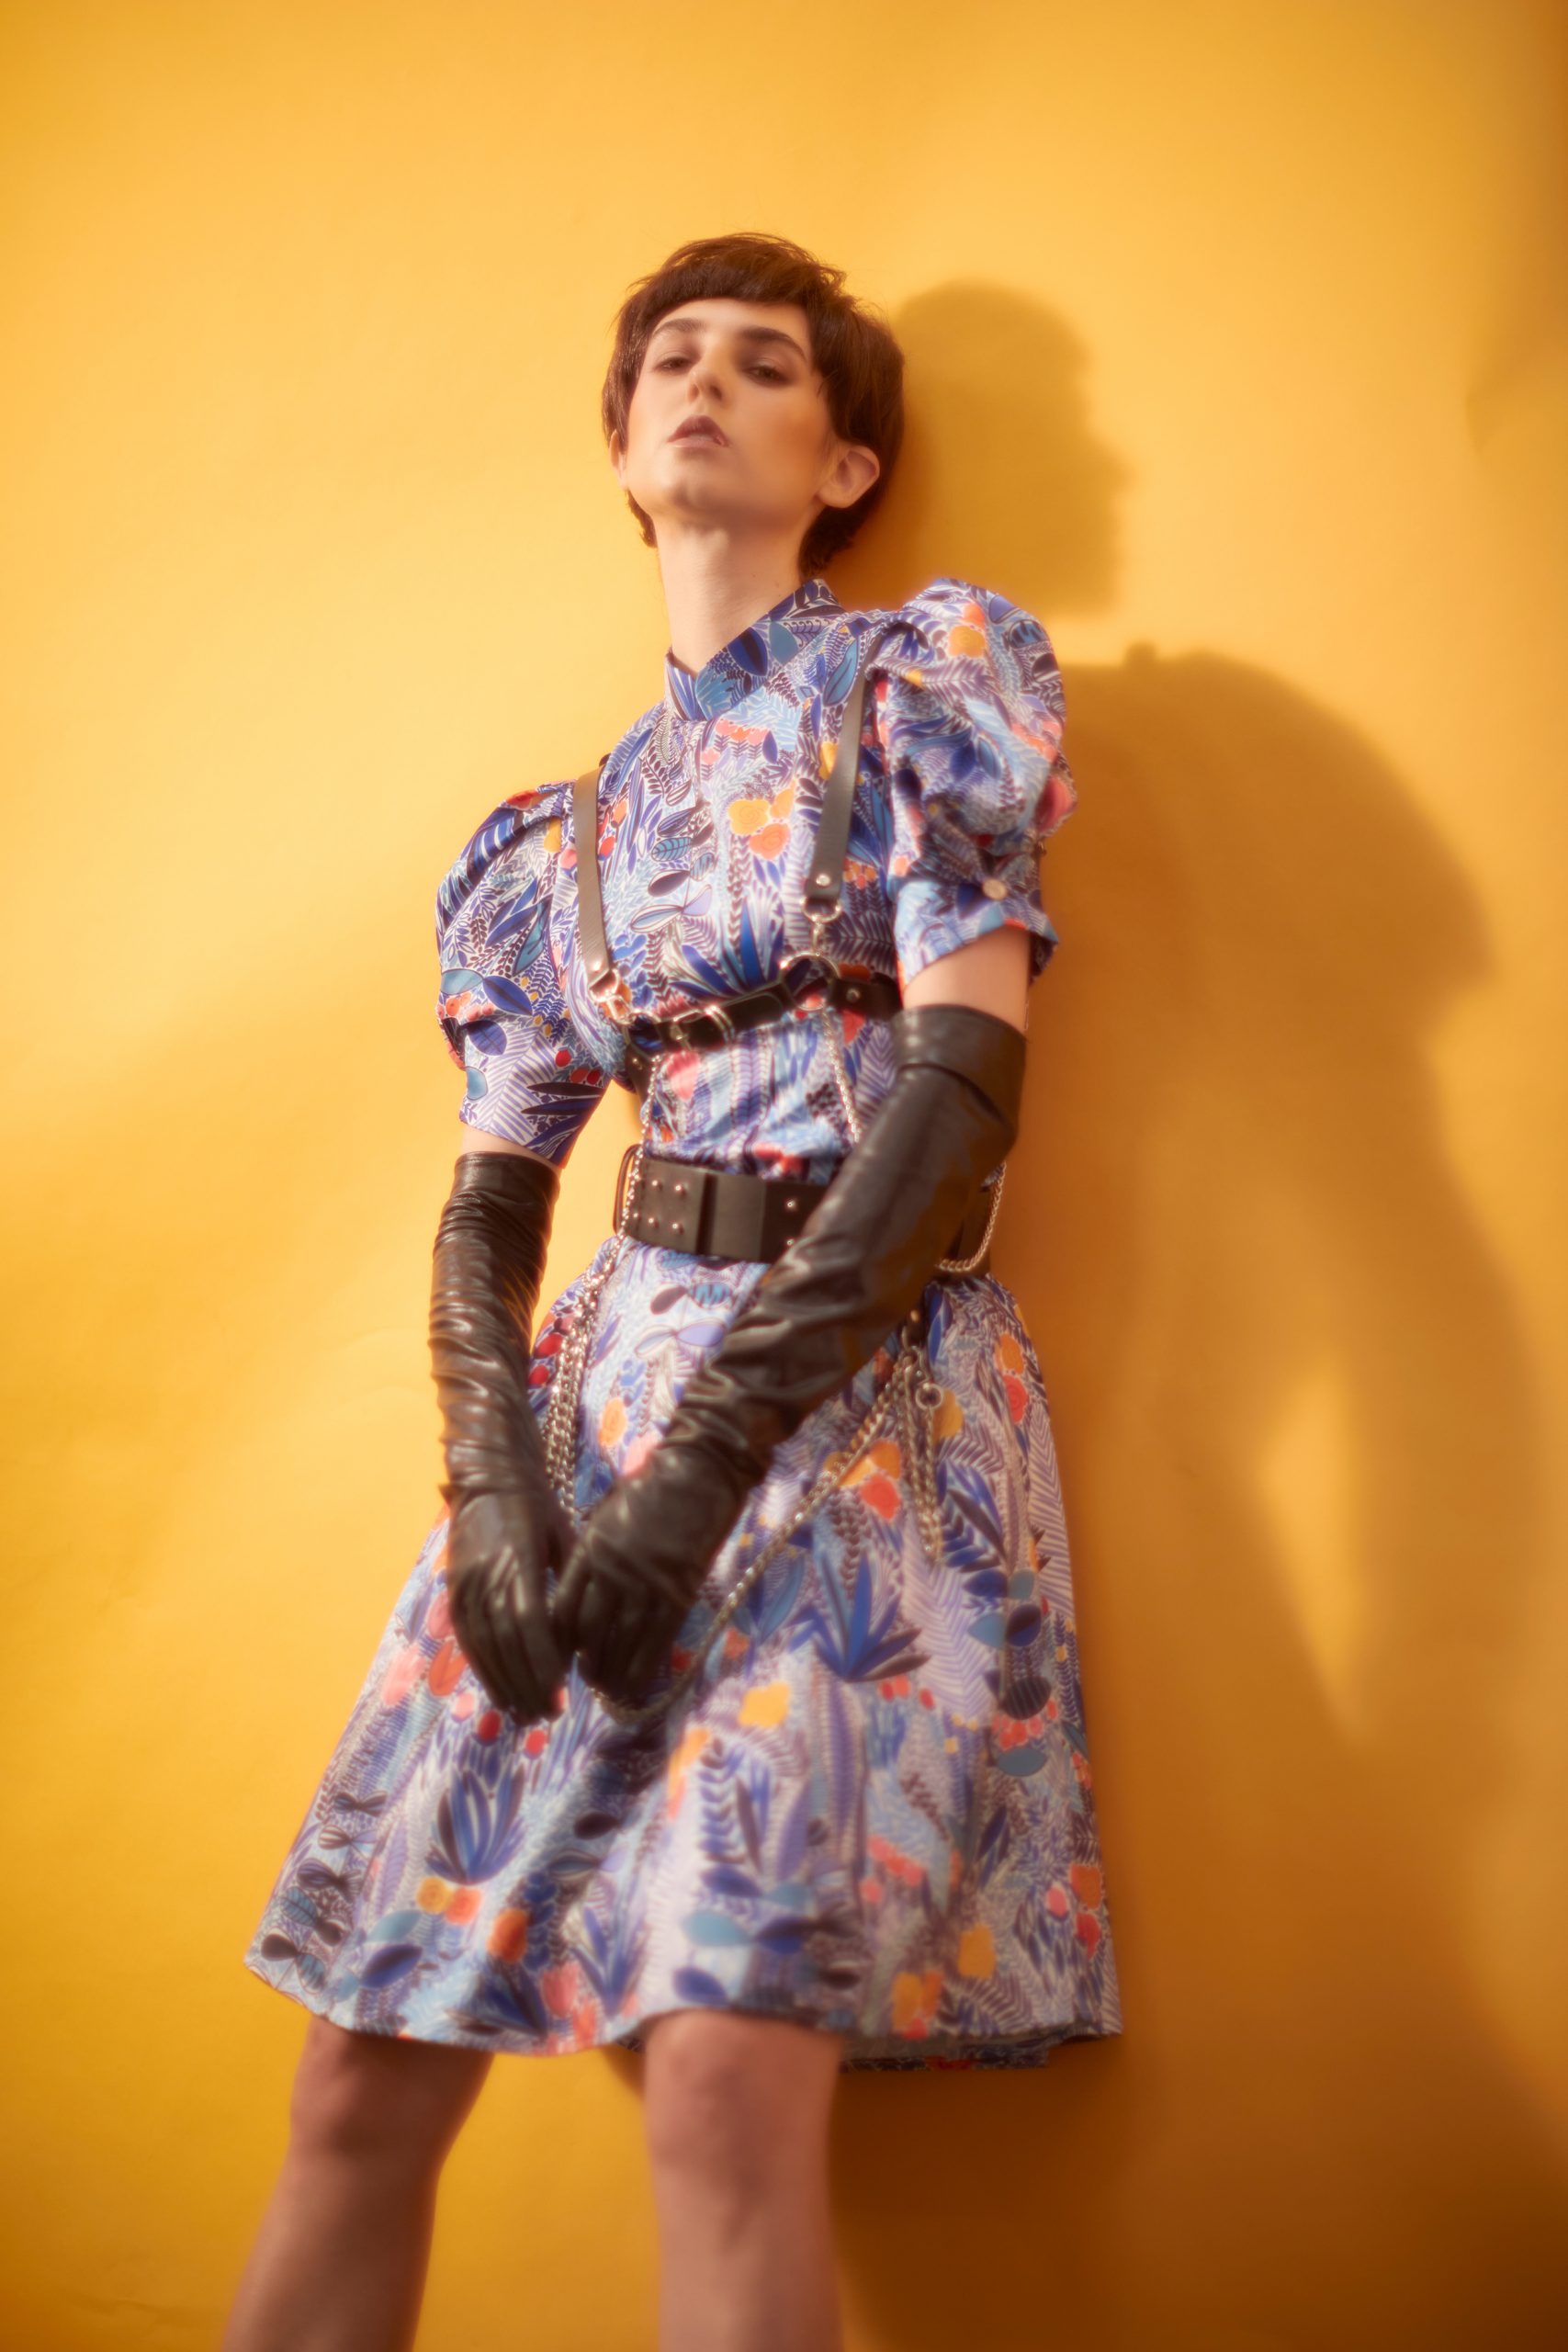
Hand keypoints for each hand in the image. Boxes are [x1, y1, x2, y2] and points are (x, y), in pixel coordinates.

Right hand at [443, 1483, 571, 1724]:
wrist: (488, 1475)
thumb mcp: (563, 1535)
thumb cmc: (537, 1504)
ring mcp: (465, 1583)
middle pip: (505, 1641)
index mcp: (519, 1559)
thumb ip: (570, 1582)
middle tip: (547, 1714)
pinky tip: (498, 1691)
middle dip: (527, 1682)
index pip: (528, 1621)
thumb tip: (582, 1636)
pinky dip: (483, 1668)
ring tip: (524, 1714)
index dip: (542, 1660)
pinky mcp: (454, 1588)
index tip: (560, 1690)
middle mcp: (486, 1574)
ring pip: (484, 1644)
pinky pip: (467, 1637)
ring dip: (504, 1683)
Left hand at [551, 1436, 750, 1706]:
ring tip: (608, 1687)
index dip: (560, 1639)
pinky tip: (635, 1686)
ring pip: (620, 1642)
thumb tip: (585, 1590)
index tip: (563, 1653)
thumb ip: (594, 1553)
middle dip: (585, 1661)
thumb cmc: (651, 1488)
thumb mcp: (607, 1516)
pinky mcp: (678, 1593)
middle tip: (585, 1678)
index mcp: (590, 1550)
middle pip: (589, 1631)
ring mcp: (646, 1584)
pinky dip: (643, 1668)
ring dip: (611, 1671)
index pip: (564, 1607)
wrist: (698, 1474)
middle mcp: (612, 1572)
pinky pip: (656, 1642)